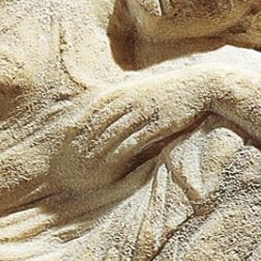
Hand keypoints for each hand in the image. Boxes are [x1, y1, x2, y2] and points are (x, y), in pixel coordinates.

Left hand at [62, 67, 224, 181]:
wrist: (195, 87)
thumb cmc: (165, 93)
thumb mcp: (137, 92)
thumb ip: (119, 103)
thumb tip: (101, 114)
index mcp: (118, 94)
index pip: (89, 116)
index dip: (75, 135)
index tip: (64, 151)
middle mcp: (125, 102)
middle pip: (96, 128)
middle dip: (82, 148)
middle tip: (69, 167)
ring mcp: (140, 113)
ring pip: (111, 137)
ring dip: (97, 155)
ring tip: (86, 172)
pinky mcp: (154, 123)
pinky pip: (132, 142)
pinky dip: (120, 156)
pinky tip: (112, 168)